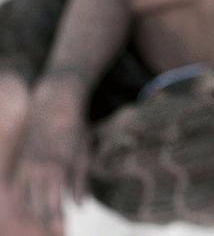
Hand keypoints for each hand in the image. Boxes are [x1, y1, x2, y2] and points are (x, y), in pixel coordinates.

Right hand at [13, 80, 88, 235]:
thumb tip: (81, 205)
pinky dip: (18, 200)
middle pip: (36, 205)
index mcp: (56, 169)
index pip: (53, 204)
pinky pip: (15, 186)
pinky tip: (21, 210)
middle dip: (42, 223)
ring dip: (29, 214)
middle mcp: (37, 170)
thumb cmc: (74, 129)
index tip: (60, 233)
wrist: (54, 105)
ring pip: (22, 198)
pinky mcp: (19, 161)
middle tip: (52, 235)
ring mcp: (25, 165)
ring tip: (37, 227)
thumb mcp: (84, 153)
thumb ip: (81, 180)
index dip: (55, 221)